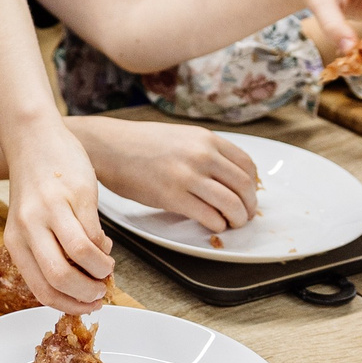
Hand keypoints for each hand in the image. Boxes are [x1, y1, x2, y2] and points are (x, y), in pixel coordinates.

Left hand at [0, 115, 112, 313]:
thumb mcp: (30, 224)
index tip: (87, 306)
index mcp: (15, 240)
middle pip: (60, 277)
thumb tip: (83, 285)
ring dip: (101, 270)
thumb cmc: (36, 187)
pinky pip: (95, 231)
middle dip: (87, 293)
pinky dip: (105, 246)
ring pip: (81, 255)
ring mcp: (52, 209)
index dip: (69, 304)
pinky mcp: (75, 194)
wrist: (35, 140)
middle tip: (100, 292)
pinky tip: (105, 244)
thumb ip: (49, 252)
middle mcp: (29, 227)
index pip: (41, 288)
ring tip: (107, 268)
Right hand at [76, 116, 258, 231]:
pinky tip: (211, 225)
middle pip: (244, 186)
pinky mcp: (173, 196)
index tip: (248, 196)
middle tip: (244, 216)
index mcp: (205, 139)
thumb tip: (227, 176)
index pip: (247, 165)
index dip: (253, 186)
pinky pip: (209, 216)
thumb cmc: (140, 144)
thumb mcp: (181, 137)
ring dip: (237, 219)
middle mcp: (201, 154)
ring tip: (230, 224)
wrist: (109, 146)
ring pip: (231, 204)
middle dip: (249, 206)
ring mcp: (188, 175)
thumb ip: (205, 152)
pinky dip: (216, 225)